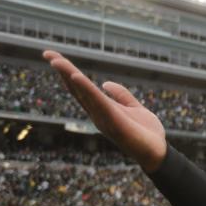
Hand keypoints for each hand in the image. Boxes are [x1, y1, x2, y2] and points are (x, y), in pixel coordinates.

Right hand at [43, 51, 166, 172]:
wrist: (158, 152)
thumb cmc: (146, 133)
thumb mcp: (134, 108)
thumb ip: (122, 96)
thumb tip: (106, 83)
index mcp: (101, 109)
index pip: (81, 88)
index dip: (68, 73)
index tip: (56, 57)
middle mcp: (97, 113)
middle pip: (76, 89)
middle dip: (62, 71)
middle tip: (47, 53)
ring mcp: (103, 117)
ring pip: (83, 93)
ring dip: (69, 76)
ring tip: (56, 60)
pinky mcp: (113, 121)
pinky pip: (98, 102)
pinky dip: (86, 89)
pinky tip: (76, 76)